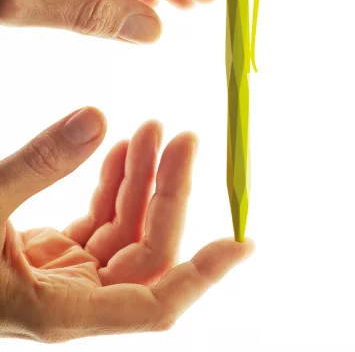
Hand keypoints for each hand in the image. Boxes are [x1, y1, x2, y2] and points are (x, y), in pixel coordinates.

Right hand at [0, 108, 252, 341]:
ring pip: (127, 229)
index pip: (157, 303)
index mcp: (62, 309)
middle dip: (169, 191)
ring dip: (143, 180)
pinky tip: (123, 149)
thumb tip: (99, 118)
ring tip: (154, 131)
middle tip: (182, 137)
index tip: (244, 243)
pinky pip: (101, 219)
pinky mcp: (51, 254)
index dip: (204, 275)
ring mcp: (64, 275)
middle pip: (149, 248)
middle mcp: (73, 298)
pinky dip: (115, 184)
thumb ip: (37, 166)